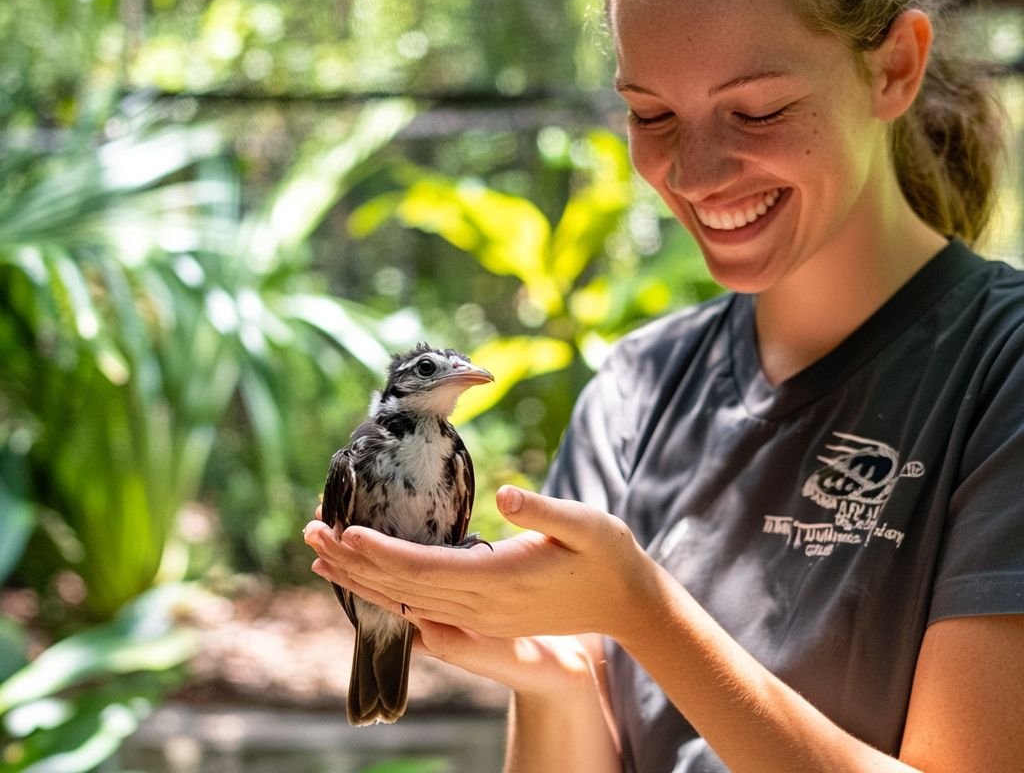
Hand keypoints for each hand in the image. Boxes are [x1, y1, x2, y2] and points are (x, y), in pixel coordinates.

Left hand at [303, 485, 653, 643]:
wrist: (629, 603)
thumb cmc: (609, 555)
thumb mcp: (585, 523)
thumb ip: (544, 510)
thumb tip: (508, 494)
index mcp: (499, 578)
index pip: (423, 567)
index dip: (380, 551)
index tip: (344, 530)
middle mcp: (482, 603)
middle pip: (401, 586)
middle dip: (353, 561)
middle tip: (310, 533)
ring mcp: (482, 614)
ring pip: (406, 599)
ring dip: (362, 577)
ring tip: (323, 554)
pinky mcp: (485, 614)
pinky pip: (424, 606)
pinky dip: (388, 589)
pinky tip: (369, 576)